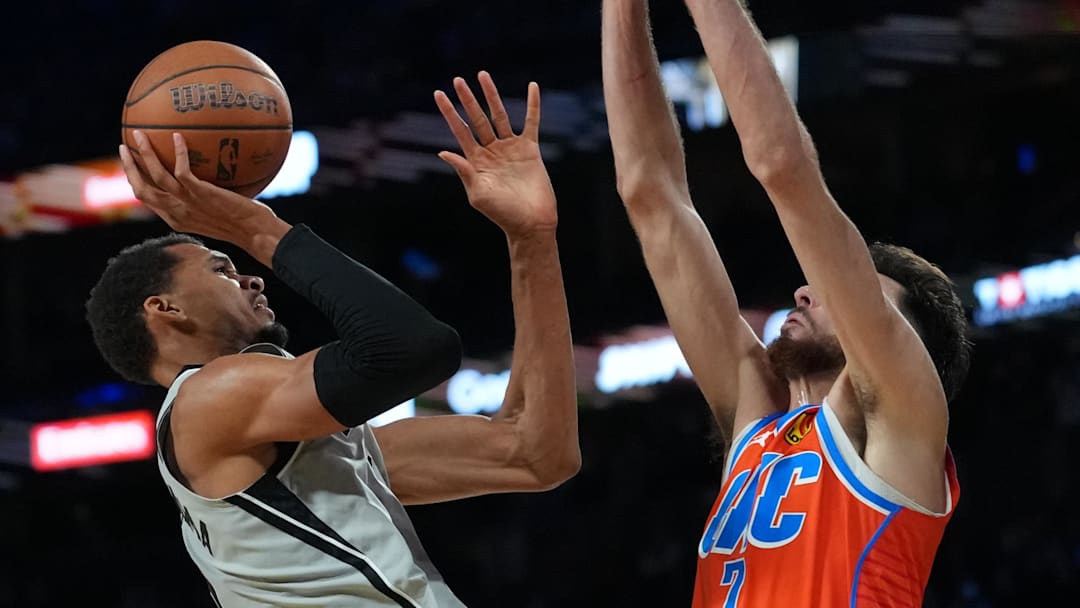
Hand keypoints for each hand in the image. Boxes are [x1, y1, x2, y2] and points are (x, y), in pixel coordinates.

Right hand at [119, 131, 288, 263]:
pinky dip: (178, 152)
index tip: (130, 165)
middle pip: (141, 189)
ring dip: (144, 153)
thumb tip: (212, 176)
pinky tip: (177, 136)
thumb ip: (206, 199)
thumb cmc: (246, 225)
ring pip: (155, 176)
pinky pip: (182, 169)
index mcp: (176, 219)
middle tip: (124, 146)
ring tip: (139, 134)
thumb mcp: (218, 215)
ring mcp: (187, 203)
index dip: (135, 181)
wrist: (257, 234)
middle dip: (129, 167)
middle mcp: (177, 213)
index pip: (147, 200)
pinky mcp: (200, 194)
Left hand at [435, 72, 557, 238]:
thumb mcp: (478, 194)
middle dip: (467, 99)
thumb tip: (442, 152)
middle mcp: (491, 151)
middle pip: (477, 119)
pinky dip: (533, 104)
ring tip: (483, 75)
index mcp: (476, 161)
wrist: (531, 223)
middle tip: (458, 80)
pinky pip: (532, 122)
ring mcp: (511, 148)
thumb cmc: (502, 214)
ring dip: (491, 96)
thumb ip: (463, 171)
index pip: (460, 131)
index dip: (449, 113)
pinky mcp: (530, 149)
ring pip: (500, 115)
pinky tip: (533, 86)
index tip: (439, 94)